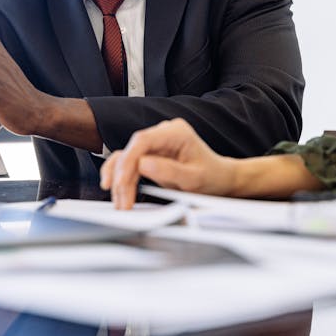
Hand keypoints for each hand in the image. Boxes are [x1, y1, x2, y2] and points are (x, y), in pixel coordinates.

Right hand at [100, 118, 237, 208]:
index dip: (128, 161)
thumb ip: (169, 171)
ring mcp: (156, 141)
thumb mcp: (194, 179)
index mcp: (175, 132)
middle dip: (122, 177)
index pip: (142, 140)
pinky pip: (130, 161)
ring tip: (120, 202)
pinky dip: (122, 176)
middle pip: (132, 150)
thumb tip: (142, 164)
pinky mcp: (151, 152)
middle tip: (122, 202)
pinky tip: (115, 189)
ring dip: (120, 179)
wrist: (220, 178)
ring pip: (127, 156)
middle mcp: (163, 132)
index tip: (122, 183)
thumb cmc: (212, 177)